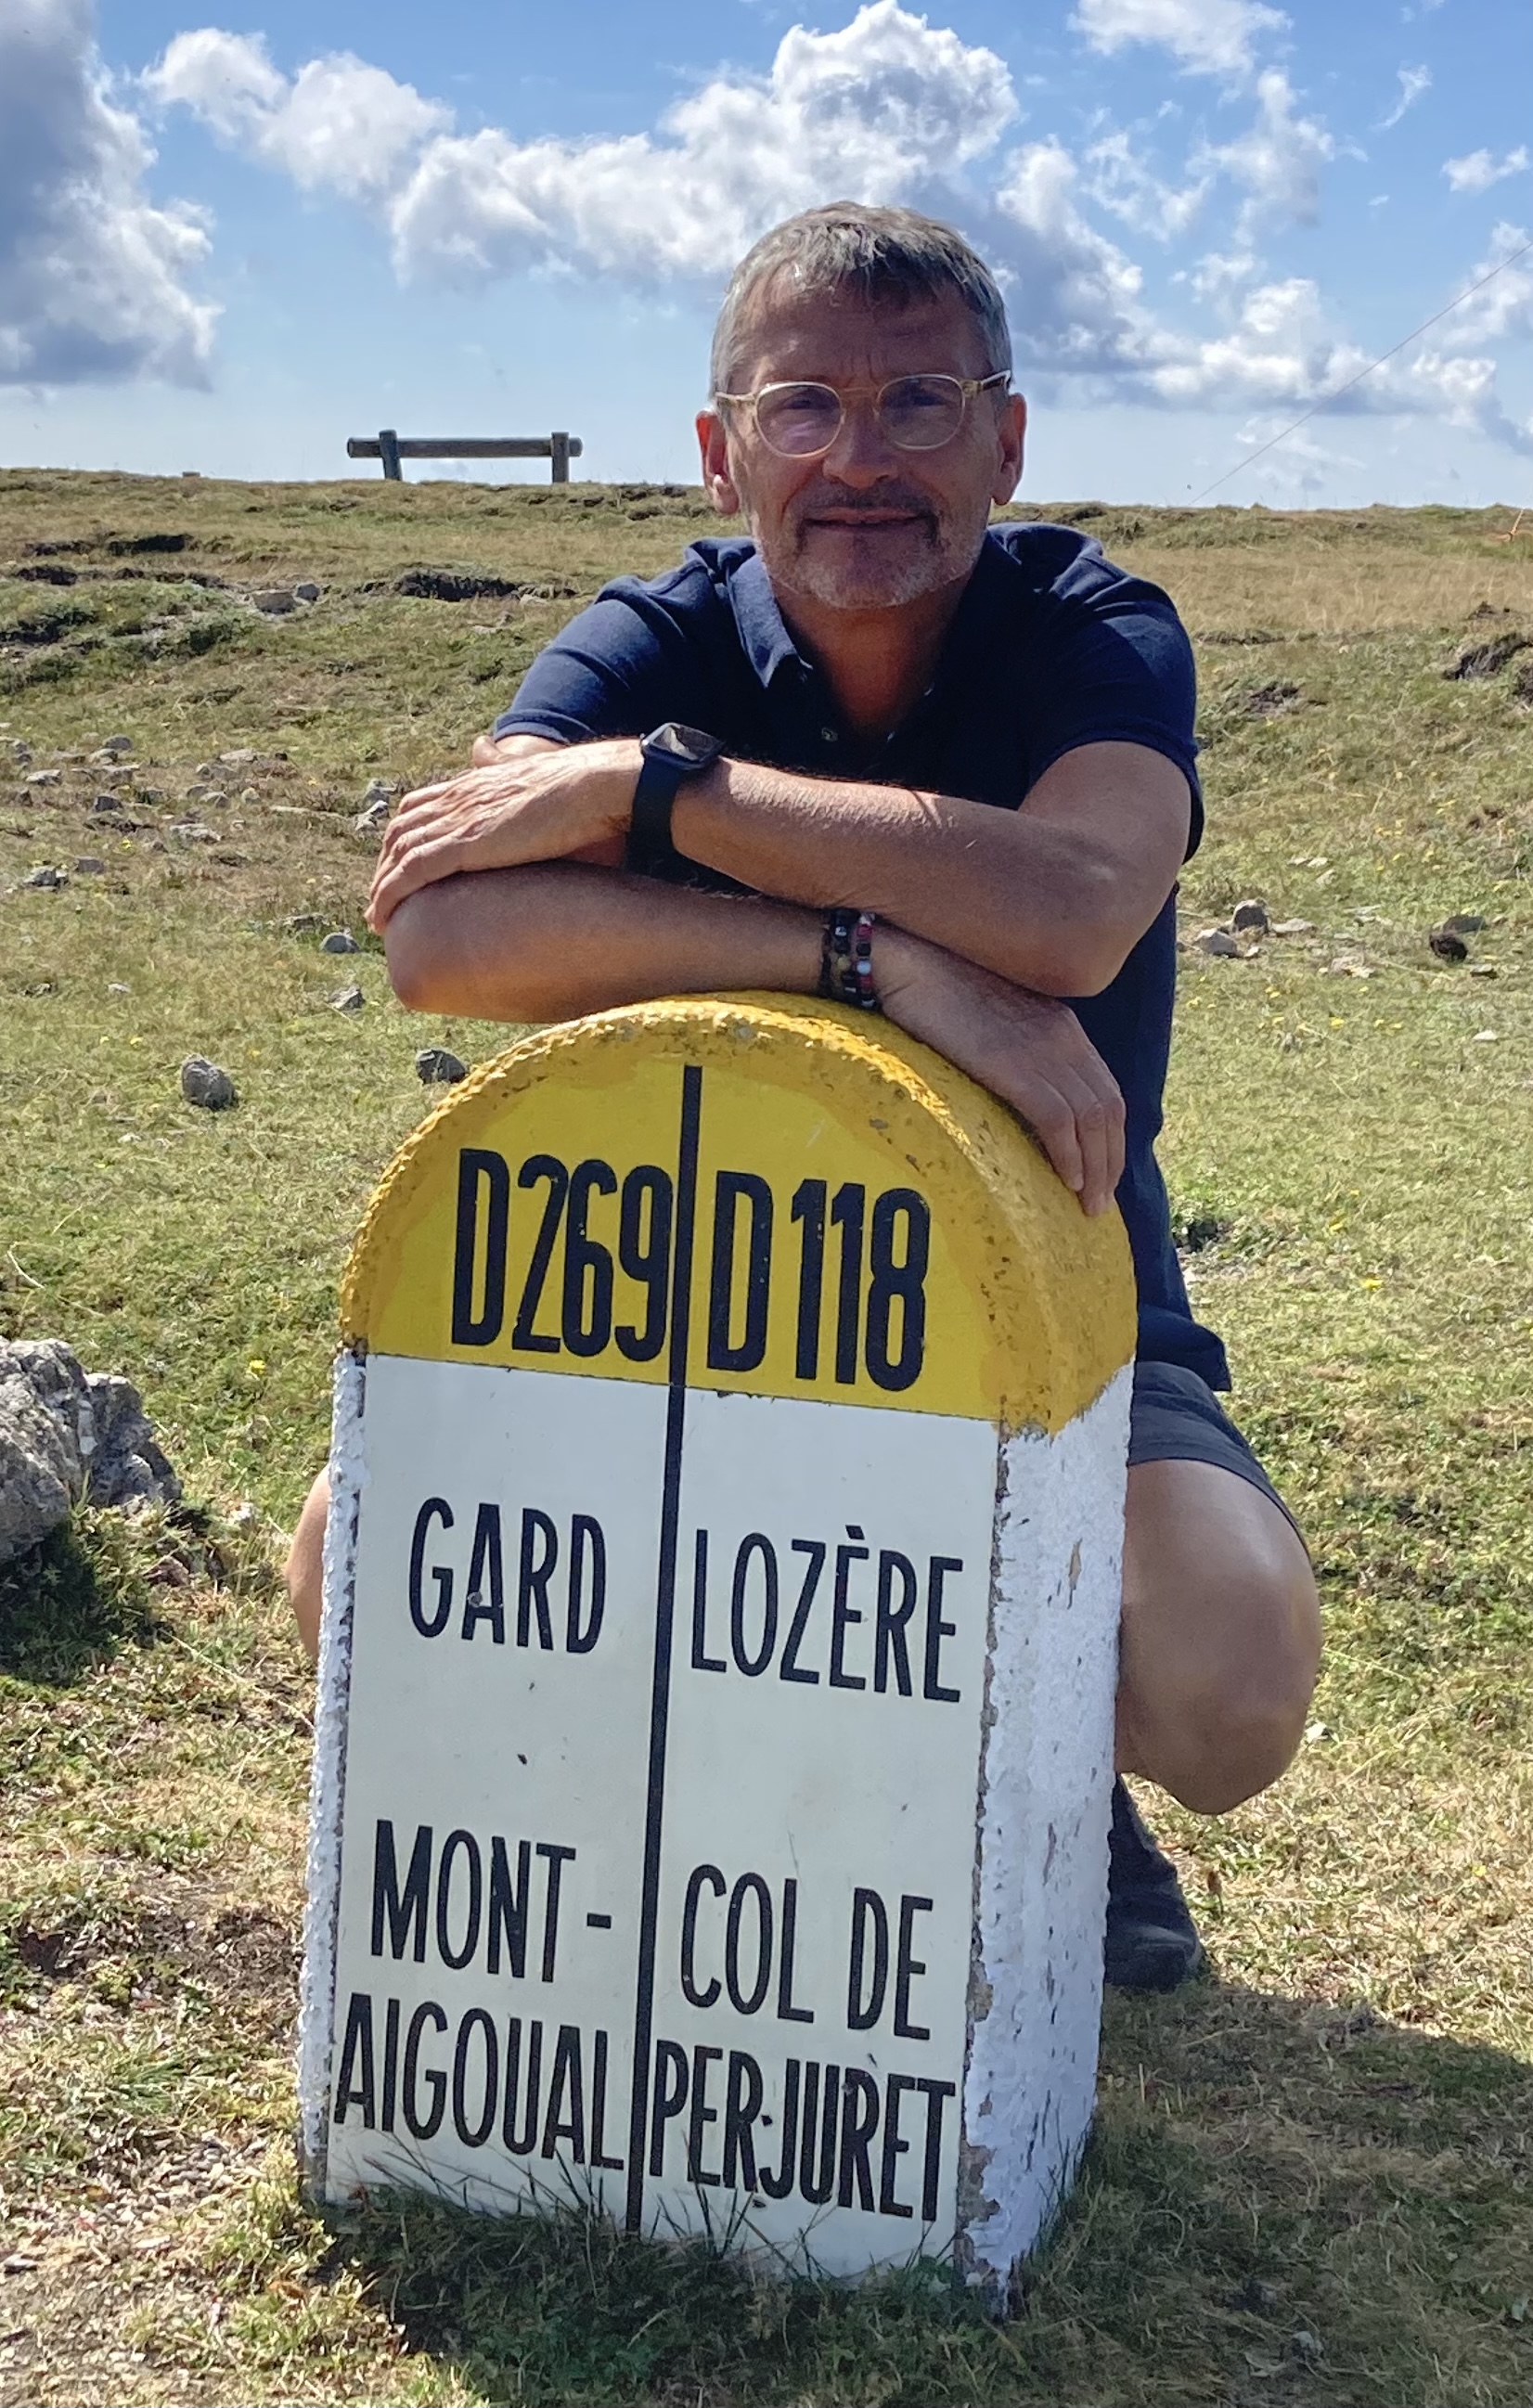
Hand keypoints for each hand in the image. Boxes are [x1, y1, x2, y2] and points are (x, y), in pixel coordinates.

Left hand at [367, 738, 639, 929]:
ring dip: (381, 887)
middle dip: (385, 867)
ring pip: (398, 854)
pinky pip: (411, 872)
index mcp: (474, 784)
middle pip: (401, 832)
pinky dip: (390, 894)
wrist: (593, 787)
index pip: (419, 809)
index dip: (404, 839)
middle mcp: (457, 798)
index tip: (399, 869)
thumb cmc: (583, 793)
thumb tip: (506, 772)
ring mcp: (457, 819)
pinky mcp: (463, 844)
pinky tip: (383, 916)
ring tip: (379, 918)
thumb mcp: (542, 786)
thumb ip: (518, 786)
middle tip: (381, 901)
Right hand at [874, 928, 1124, 1214]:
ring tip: (1087, 1203)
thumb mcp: (992, 1020)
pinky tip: (1064, 1179)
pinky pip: (1058, 1119)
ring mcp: (1041, 1050)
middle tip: (1099, 1203)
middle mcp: (1063, 1037)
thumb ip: (1014, 1050)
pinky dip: (1068, 1154)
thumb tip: (1012, 1092)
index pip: (1104, 1089)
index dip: (1109, 1135)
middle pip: (1108, 1107)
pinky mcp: (1014, 1065)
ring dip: (1095, 1167)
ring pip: (1091, 1118)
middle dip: (1109, 1160)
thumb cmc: (935, 991)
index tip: (1100, 1170)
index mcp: (1061, 1025)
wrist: (907, 962)